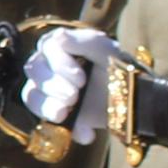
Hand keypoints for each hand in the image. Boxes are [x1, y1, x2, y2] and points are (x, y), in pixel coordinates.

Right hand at [21, 25, 117, 139]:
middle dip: (54, 84)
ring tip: (69, 110)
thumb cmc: (120, 69)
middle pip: (34, 70)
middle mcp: (49, 66)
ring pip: (30, 94)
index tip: (81, 78)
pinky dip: (64, 126)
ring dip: (49, 105)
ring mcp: (48, 90)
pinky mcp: (52, 112)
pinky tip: (86, 132)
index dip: (59, 63)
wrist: (137, 100)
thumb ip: (86, 41)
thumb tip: (58, 36)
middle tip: (75, 95)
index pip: (46, 48)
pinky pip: (43, 118)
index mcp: (61, 47)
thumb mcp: (108, 52)